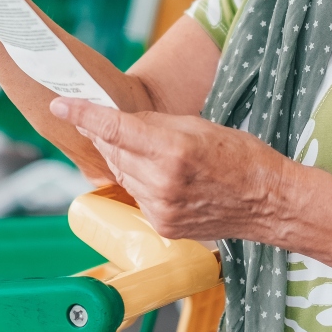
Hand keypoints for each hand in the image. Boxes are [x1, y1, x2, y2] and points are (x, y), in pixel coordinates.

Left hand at [50, 97, 290, 240]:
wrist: (270, 203)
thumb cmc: (242, 157)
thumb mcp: (199, 126)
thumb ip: (154, 125)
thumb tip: (119, 122)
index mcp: (172, 150)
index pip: (115, 129)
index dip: (84, 115)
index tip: (61, 105)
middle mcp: (162, 182)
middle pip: (114, 152)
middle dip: (108, 135)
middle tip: (104, 121)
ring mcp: (161, 209)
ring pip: (122, 174)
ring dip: (126, 159)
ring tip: (155, 151)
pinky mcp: (163, 226)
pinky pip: (137, 195)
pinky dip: (141, 181)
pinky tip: (162, 175)